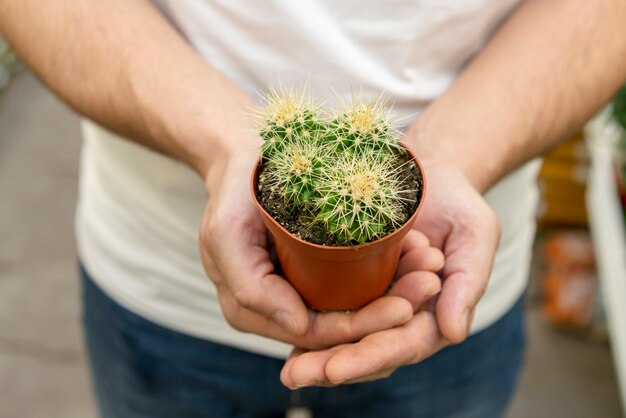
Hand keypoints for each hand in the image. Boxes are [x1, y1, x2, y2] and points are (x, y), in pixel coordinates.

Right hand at [199, 153, 444, 349]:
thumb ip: (251, 288)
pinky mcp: (315, 268)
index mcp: (254, 310)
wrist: (243, 159)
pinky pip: (354, 282)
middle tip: (429, 284)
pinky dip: (386, 275)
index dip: (361, 328)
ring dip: (395, 293)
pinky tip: (415, 257)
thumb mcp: (227, 235)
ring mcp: (299, 288)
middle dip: (389, 311)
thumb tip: (299, 327)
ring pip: (353, 305)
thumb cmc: (233, 192)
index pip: (316, 334)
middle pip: (342, 324)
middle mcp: (278, 307)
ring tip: (430, 272)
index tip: (405, 308)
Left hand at [280, 158, 499, 386]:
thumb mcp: (474, 232)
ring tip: (288, 371)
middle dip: (332, 365)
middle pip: (368, 349)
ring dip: (315, 354)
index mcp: (435, 312)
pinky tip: (281, 330)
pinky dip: (308, 322)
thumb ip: (468, 280)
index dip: (369, 357)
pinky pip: (331, 308)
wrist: (428, 174)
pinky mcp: (354, 285)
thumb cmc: (456, 201)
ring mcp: (377, 302)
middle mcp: (403, 315)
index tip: (335, 369)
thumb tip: (454, 332)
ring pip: (346, 337)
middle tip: (295, 375)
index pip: (403, 344)